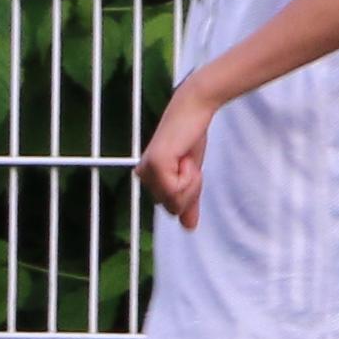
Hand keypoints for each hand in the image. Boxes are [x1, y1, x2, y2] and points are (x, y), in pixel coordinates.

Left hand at [136, 88, 216, 230]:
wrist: (194, 110)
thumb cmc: (191, 137)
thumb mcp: (192, 175)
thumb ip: (189, 201)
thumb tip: (188, 227)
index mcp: (148, 178)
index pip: (173, 208)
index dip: (189, 191)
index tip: (188, 165)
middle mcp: (143, 176)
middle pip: (174, 207)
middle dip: (190, 187)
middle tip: (187, 161)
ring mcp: (147, 172)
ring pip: (176, 201)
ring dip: (191, 180)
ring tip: (185, 157)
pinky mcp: (156, 166)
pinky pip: (178, 190)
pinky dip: (189, 176)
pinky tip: (184, 156)